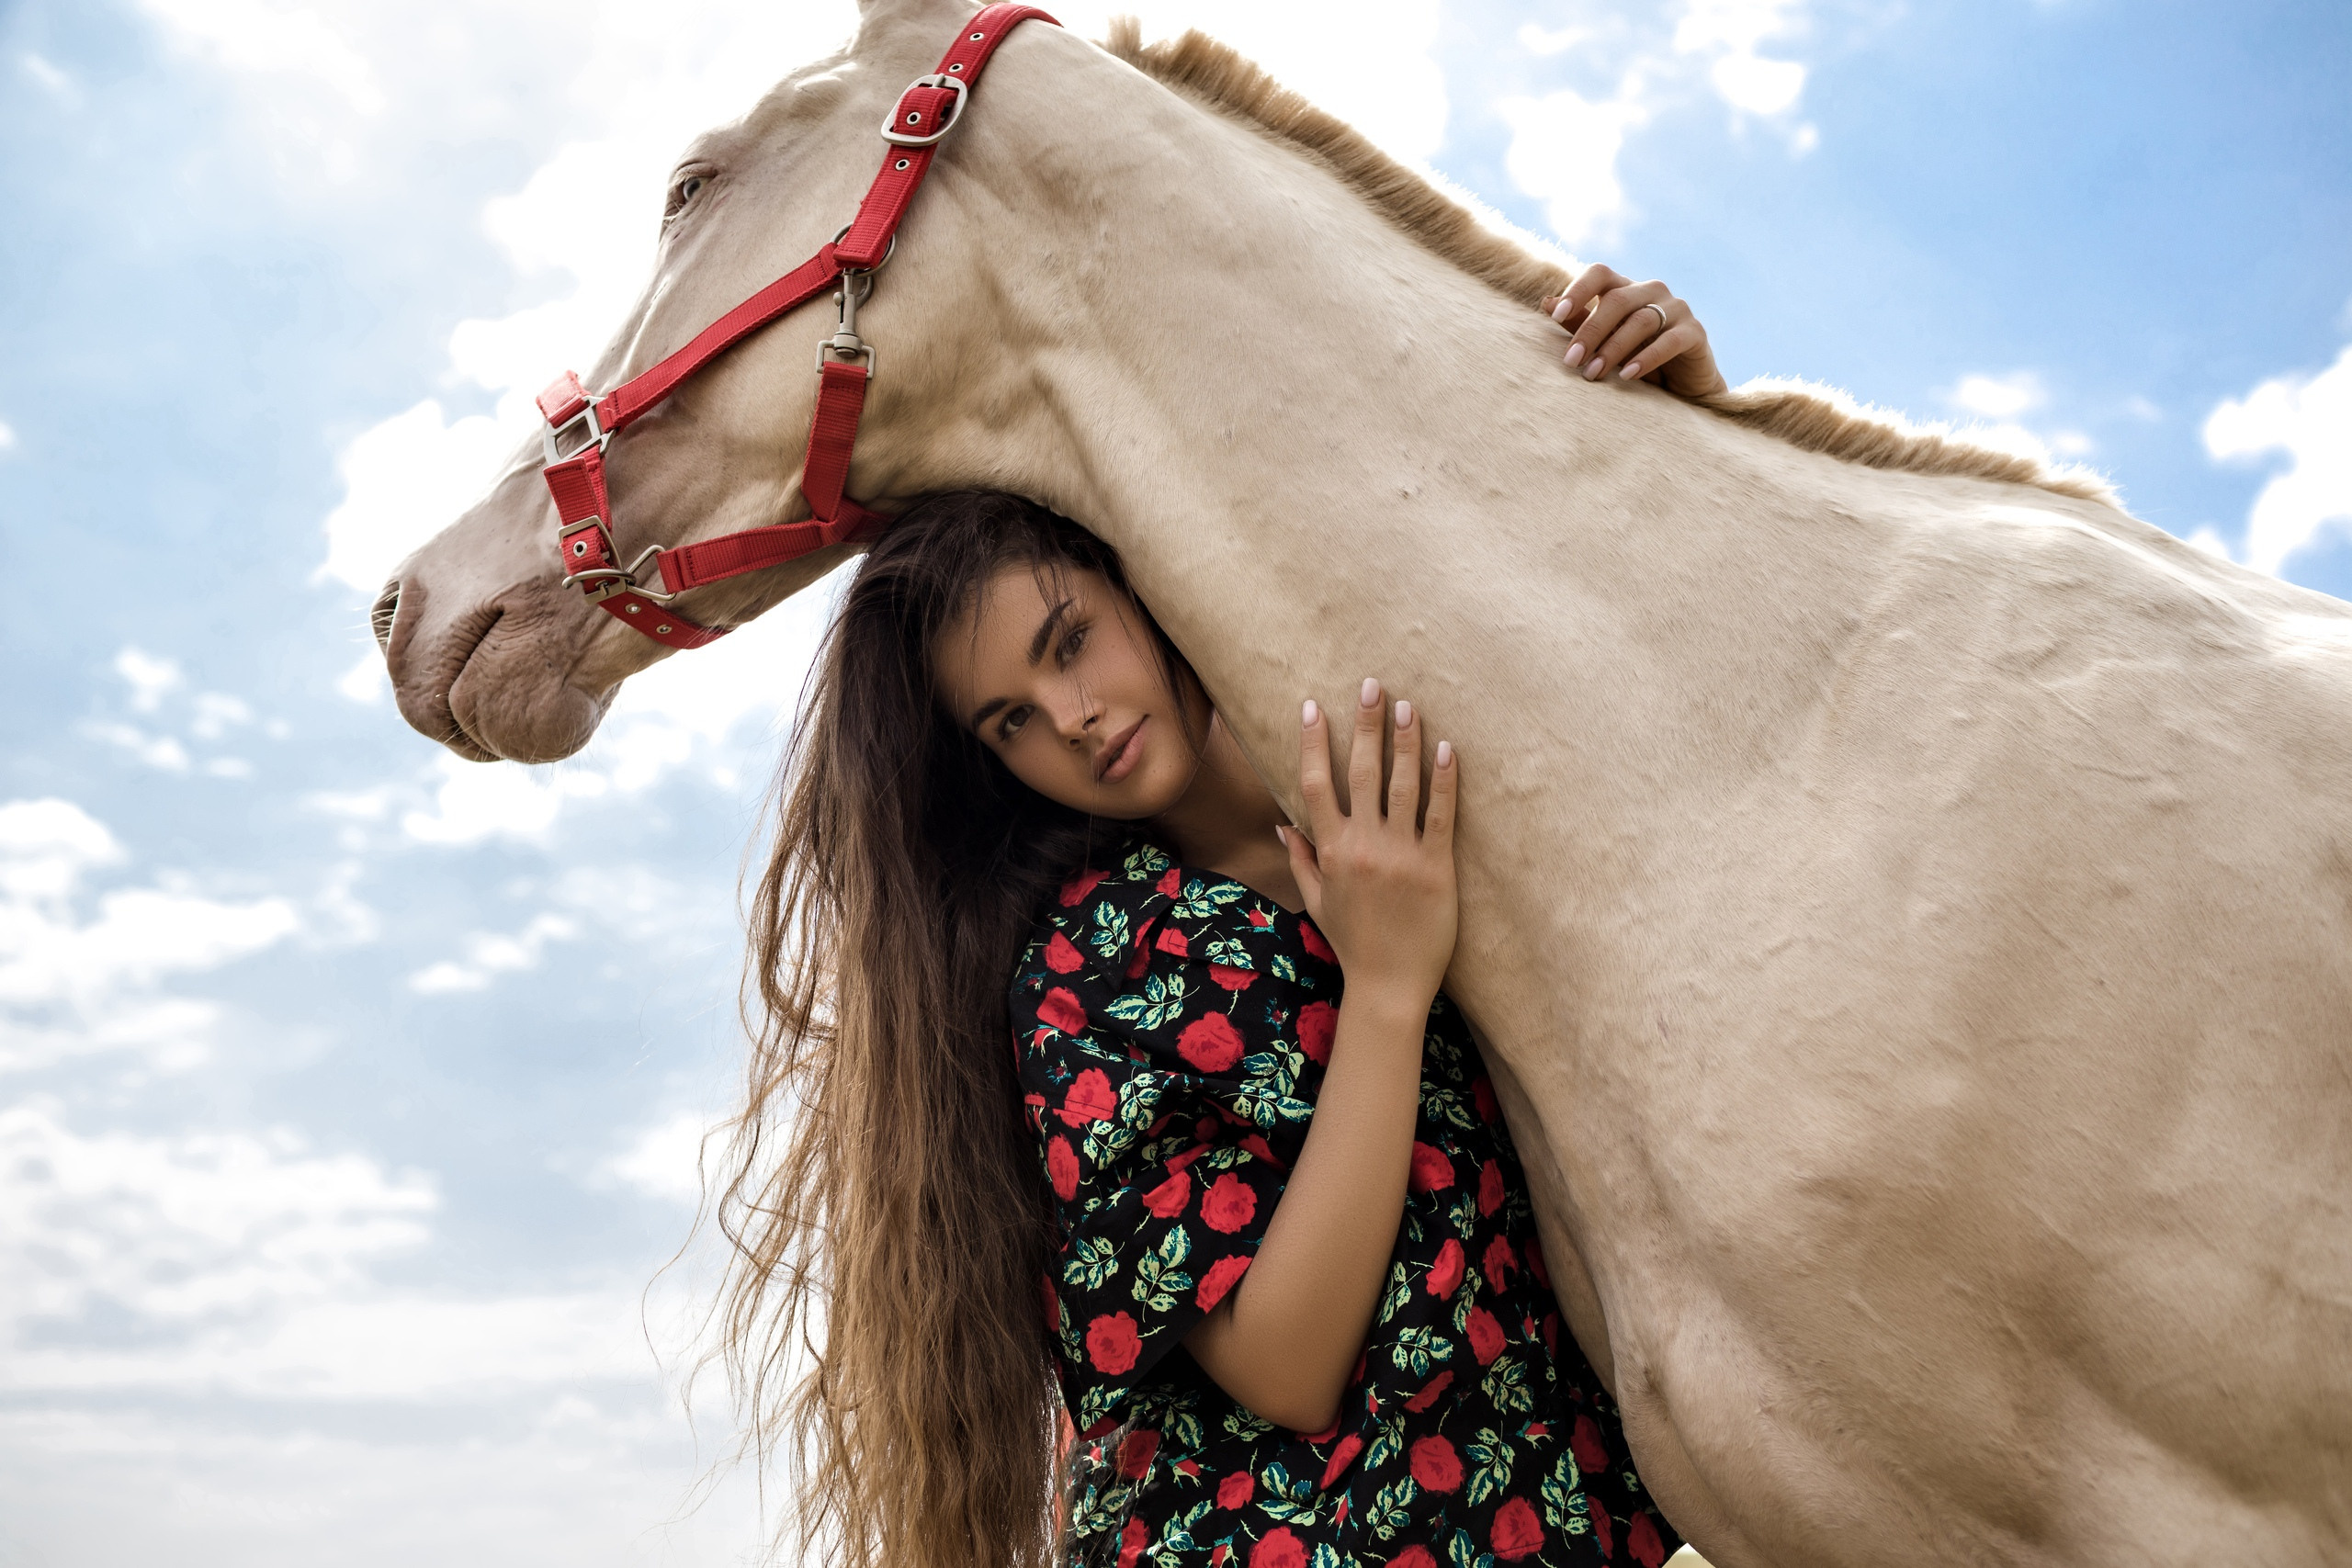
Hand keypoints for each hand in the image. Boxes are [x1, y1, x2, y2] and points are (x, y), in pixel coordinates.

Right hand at [1282, 678, 1458, 1010]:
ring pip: (1403, 786)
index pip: (1316, 784)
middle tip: (1372, 685)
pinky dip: (1444, 780)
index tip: (1313, 705)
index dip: (1313, 742)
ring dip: (1405, 741)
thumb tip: (1281, 821)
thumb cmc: (1353, 944)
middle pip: (1361, 773)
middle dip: (1365, 725)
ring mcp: (1401, 855)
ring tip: (1408, 706)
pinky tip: (1447, 749)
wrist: (1389, 986)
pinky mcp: (1436, 868)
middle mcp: (1364, 846)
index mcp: (1332, 852)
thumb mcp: (1318, 900)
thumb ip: (1301, 858)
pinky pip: (1440, 815)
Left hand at [1542, 262, 1726, 397]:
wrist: (1681, 387)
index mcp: (1626, 289)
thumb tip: (1546, 303)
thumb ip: (1580, 322)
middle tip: (1571, 361)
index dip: (1577, 290)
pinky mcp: (1694, 332)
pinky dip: (1646, 358)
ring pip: (1641, 320)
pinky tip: (1627, 375)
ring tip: (1593, 374)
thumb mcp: (1604, 342)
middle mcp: (1652, 291)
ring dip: (1613, 349)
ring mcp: (1676, 309)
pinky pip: (1669, 341)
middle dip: (1590, 331)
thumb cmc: (1635, 360)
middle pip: (1617, 300)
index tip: (1556, 316)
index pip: (1599, 273)